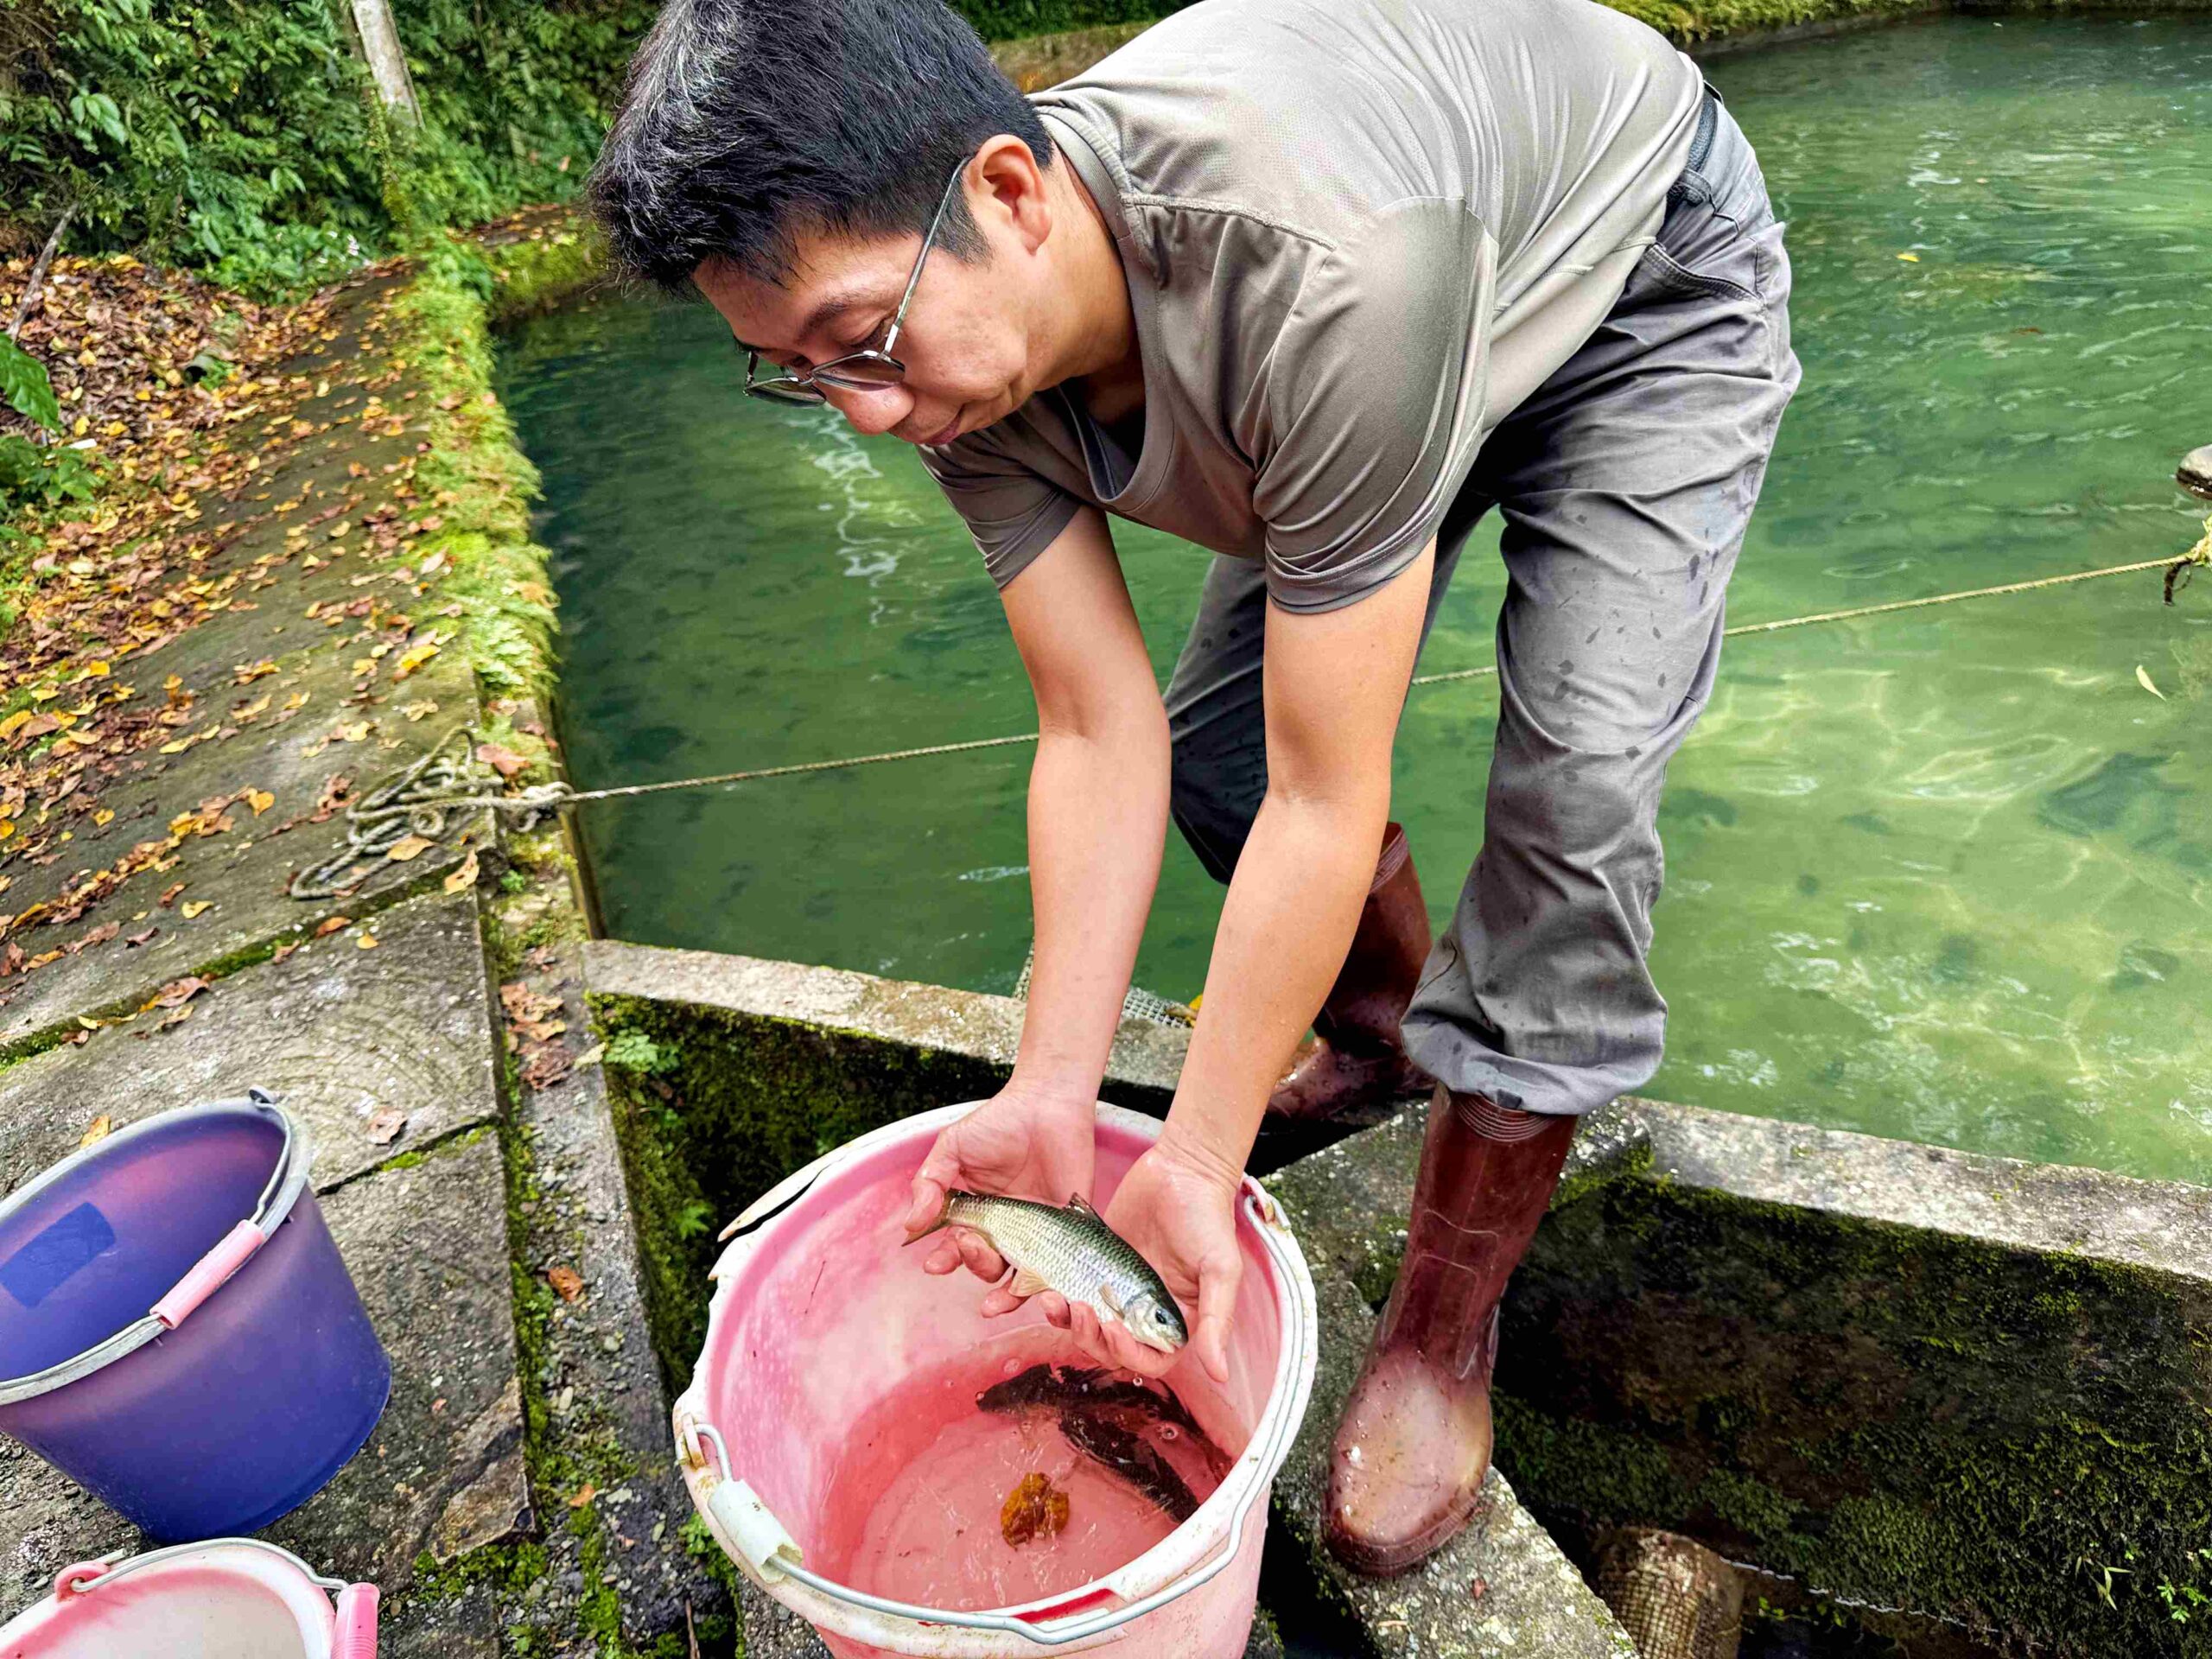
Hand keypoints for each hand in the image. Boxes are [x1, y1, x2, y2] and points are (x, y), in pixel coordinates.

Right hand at [905, 1087, 1097, 1288]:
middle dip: (973, 1264)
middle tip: (970, 1243)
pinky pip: (1059, 1268)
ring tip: (995, 1302)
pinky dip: (1049, 1289)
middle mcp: (1005, 1229)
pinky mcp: (1068, 1232)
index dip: (945, 1260)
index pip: (956, 1247)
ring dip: (1005, 1297)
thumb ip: (930, 1183)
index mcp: (976, 1213)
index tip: (935, 1264)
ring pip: (1019, 1277)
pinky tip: (1039, 1295)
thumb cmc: (998, 1122)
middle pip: (985, 1265)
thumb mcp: (953, 1148)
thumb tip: (911, 1225)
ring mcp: (1037, 1233)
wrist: (1048, 1104)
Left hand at [1060, 1136, 1243, 1383]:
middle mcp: (1144, 1312)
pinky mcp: (1093, 1266)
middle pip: (1111, 1348)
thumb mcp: (1221, 1269)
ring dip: (1067, 1322)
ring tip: (1054, 1300)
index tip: (1114, 1329)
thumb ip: (1217, 1320)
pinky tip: (1043, 1289)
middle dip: (1091, 1337)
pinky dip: (1054, 1298)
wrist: (1181, 1169)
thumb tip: (1220, 1374)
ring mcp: (1116, 1290)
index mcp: (1176, 1321)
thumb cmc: (1208, 1218)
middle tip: (1080, 1309)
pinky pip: (1070, 1291)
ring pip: (1085, 1325)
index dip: (1129, 1354)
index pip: (1150, 1360)